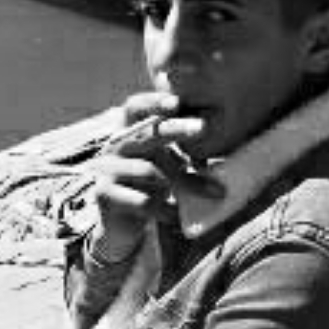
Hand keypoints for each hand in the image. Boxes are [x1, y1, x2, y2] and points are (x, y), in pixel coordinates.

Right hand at [92, 91, 223, 263]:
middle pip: (144, 132)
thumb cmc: (150, 188)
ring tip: (211, 193)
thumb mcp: (170, 168)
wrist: (120, 227)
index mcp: (129, 132)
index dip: (153, 101)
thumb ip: (188, 158)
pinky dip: (166, 209)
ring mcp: (106, 169)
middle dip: (175, 129)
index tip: (176, 102)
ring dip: (183, 183)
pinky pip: (142, 200)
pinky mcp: (104, 194)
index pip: (135, 107)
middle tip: (202, 127)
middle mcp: (114, 146)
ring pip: (149, 171)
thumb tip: (224, 150)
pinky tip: (177, 215)